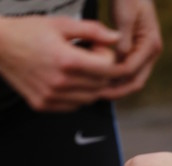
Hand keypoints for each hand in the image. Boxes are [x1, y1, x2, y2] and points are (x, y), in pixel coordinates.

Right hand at [0, 15, 120, 111]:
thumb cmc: (28, 32)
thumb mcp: (61, 24)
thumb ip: (92, 30)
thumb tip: (115, 37)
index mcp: (66, 60)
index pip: (107, 69)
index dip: (110, 59)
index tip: (102, 51)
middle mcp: (60, 82)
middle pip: (100, 85)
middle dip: (103, 72)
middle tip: (93, 59)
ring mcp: (52, 96)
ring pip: (89, 99)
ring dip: (92, 86)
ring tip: (80, 69)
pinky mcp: (44, 105)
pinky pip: (74, 106)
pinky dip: (78, 96)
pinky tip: (70, 81)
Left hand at [102, 0, 161, 99]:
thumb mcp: (125, 16)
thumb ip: (123, 40)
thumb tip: (119, 62)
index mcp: (151, 45)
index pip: (132, 69)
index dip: (115, 77)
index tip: (96, 82)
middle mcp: (151, 53)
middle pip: (136, 81)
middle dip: (118, 90)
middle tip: (98, 95)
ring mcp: (145, 54)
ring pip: (132, 80)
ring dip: (116, 87)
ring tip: (97, 91)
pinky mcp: (137, 53)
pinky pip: (127, 72)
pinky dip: (116, 78)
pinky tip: (101, 79)